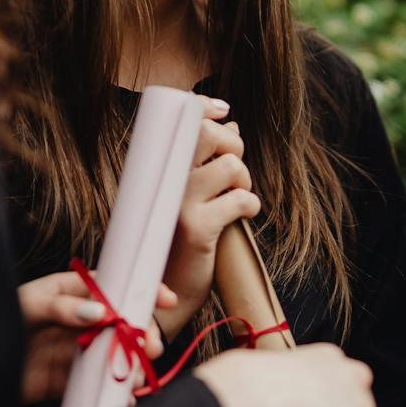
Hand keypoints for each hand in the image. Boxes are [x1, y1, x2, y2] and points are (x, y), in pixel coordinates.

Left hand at [17, 269, 175, 404]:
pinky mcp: (62, 380)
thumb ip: (63, 308)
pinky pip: (92, 382)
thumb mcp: (28, 305)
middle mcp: (74, 320)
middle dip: (138, 332)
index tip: (165, 299)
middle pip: (118, 323)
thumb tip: (100, 312)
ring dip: (127, 362)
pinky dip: (110, 389)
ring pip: (109, 354)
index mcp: (68, 292)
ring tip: (138, 372)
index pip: (112, 286)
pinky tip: (124, 396)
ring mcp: (70, 350)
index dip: (140, 291)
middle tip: (150, 345)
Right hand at [156, 99, 259, 338]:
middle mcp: (160, 182)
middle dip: (233, 146)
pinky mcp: (195, 229)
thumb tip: (229, 125)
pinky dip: (249, 204)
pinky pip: (240, 199)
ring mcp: (176, 204)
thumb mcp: (187, 197)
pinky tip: (243, 215)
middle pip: (206, 133)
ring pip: (230, 165)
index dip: (200, 107)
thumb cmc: (178, 243)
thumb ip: (205, 162)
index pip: (176, 122)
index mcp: (156, 171)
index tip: (222, 109)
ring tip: (236, 200)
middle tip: (234, 173)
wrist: (164, 299)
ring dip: (244, 181)